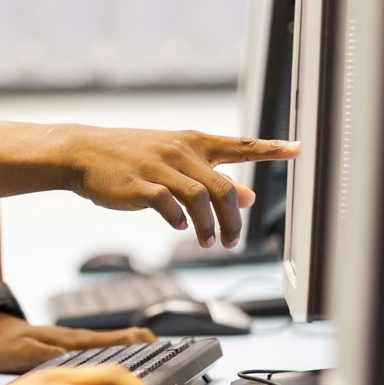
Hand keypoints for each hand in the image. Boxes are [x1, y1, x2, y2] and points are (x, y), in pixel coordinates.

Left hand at [0, 310, 157, 373]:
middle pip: (124, 343)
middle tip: (174, 358)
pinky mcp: (69, 350)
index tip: (163, 350)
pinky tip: (124, 370)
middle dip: (149, 349)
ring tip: (159, 364)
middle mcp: (79, 342)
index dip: (141, 344)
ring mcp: (76, 345)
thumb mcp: (21, 352)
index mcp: (73, 342)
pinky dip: (120, 358)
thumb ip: (46, 357)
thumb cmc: (2, 344)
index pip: (116, 340)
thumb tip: (70, 361)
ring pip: (115, 348)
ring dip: (138, 353)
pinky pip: (102, 354)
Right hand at [64, 127, 298, 247]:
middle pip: (223, 187)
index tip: (299, 149)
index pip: (241, 144)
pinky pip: (168, 204)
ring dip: (209, 226)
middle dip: (233, 219)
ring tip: (209, 243)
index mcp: (194, 141)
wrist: (84, 152)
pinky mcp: (139, 184)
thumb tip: (249, 197)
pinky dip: (180, 220)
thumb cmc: (132, 157)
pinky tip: (181, 228)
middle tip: (232, 241)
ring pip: (200, 198)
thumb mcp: (175, 161)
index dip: (272, 149)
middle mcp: (181, 150)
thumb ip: (211, 177)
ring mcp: (159, 166)